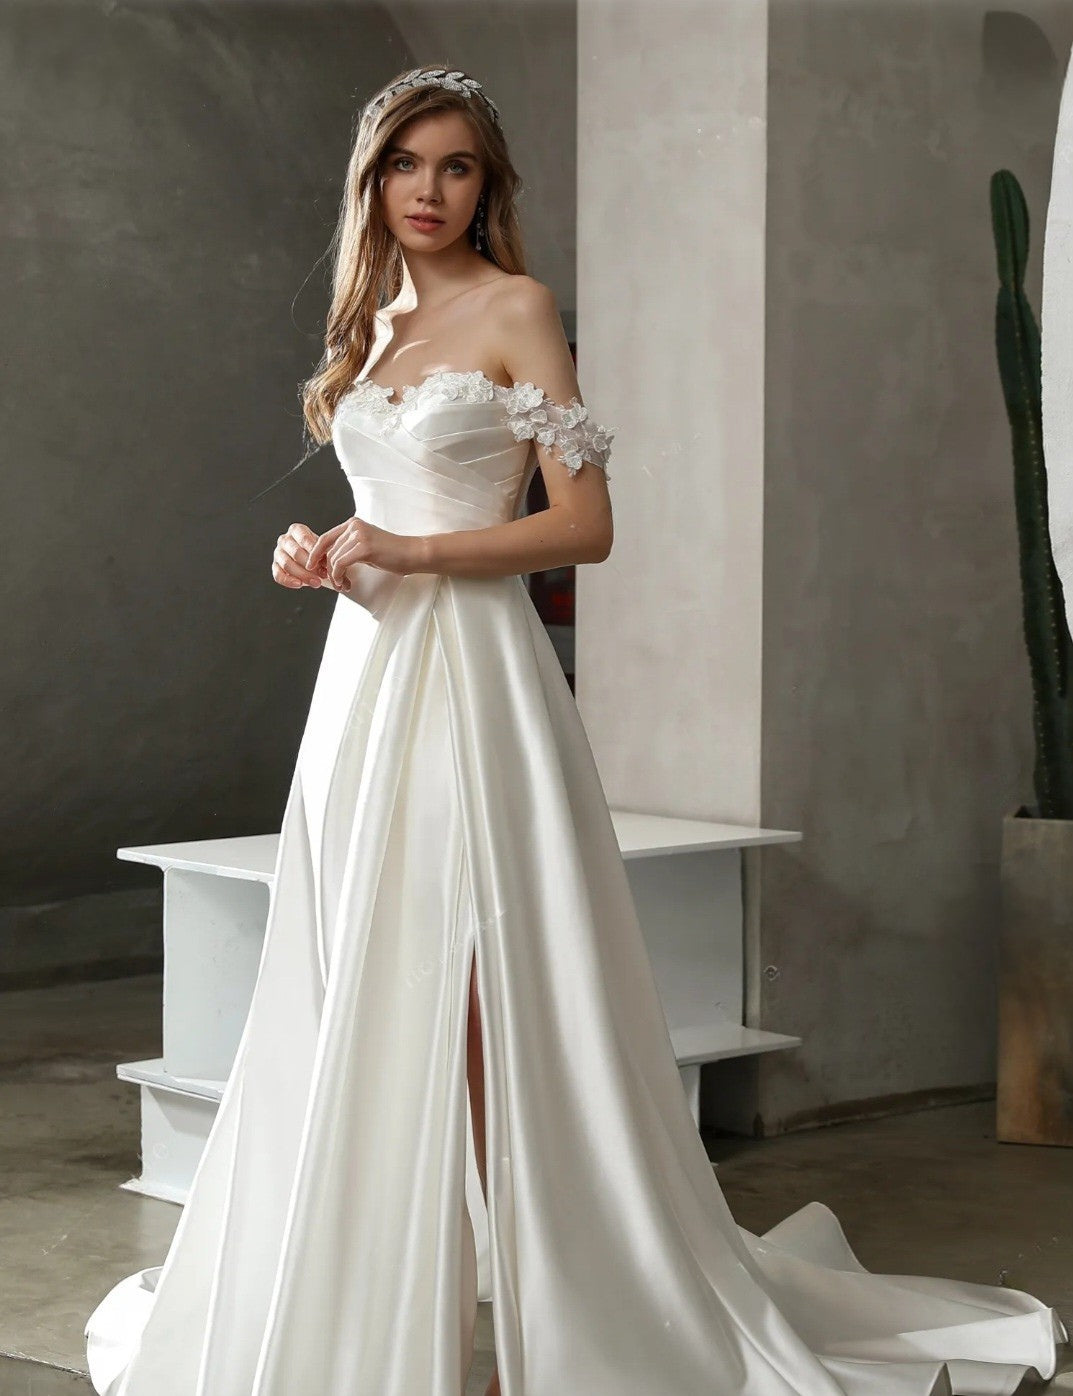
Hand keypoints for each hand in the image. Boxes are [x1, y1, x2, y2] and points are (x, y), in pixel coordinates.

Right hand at [272, 522, 348, 591]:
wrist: (315, 563)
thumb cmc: (321, 553)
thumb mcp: (325, 549)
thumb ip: (326, 552)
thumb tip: (332, 562)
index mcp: (296, 530)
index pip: (304, 539)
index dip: (315, 551)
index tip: (325, 562)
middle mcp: (284, 539)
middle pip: (295, 552)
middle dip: (311, 566)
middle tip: (324, 575)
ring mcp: (278, 553)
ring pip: (287, 564)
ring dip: (303, 575)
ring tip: (317, 583)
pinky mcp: (275, 566)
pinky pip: (278, 575)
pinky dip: (288, 581)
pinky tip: (300, 585)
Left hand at [307, 515, 421, 587]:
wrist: (412, 554)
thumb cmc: (392, 554)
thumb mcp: (365, 547)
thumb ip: (348, 549)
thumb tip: (328, 562)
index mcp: (353, 524)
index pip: (325, 538)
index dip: (315, 554)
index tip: (312, 567)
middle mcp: (354, 526)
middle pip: (328, 551)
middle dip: (328, 570)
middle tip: (336, 584)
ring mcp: (359, 535)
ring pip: (333, 559)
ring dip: (335, 577)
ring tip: (344, 585)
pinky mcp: (364, 547)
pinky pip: (340, 564)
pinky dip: (339, 576)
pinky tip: (346, 583)